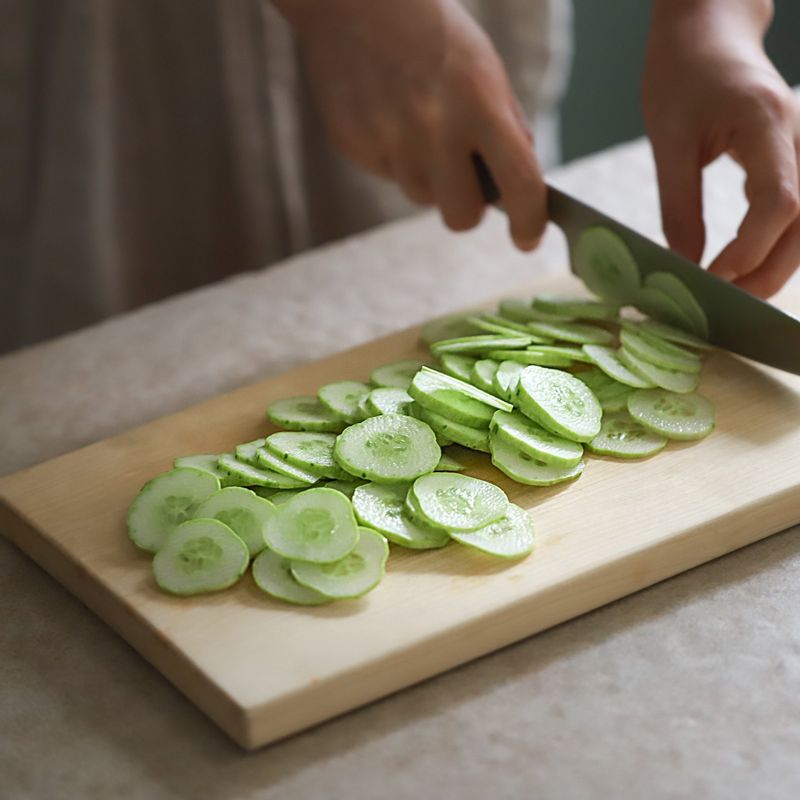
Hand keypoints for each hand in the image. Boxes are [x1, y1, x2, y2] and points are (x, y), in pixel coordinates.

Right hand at [274, 0, 545, 249]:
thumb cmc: (432, 33)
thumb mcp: (485, 69)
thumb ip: (506, 128)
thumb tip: (519, 186)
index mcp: (478, 101)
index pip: (518, 182)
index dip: (529, 221)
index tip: (527, 240)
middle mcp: (432, 126)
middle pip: (461, 217)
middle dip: (468, 209)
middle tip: (464, 180)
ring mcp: (387, 138)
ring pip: (420, 197)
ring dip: (427, 176)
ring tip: (416, 124)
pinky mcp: (353, 144)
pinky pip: (387, 175)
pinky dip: (395, 156)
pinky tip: (388, 115)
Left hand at [643, 0, 799, 297]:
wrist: (710, 31)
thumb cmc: (683, 74)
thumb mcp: (668, 139)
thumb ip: (679, 205)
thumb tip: (684, 265)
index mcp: (766, 123)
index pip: (778, 200)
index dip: (750, 248)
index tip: (712, 277)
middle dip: (767, 272)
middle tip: (724, 307)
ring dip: (774, 266)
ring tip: (732, 297)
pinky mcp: (796, 158)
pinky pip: (798, 212)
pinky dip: (776, 246)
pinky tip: (745, 269)